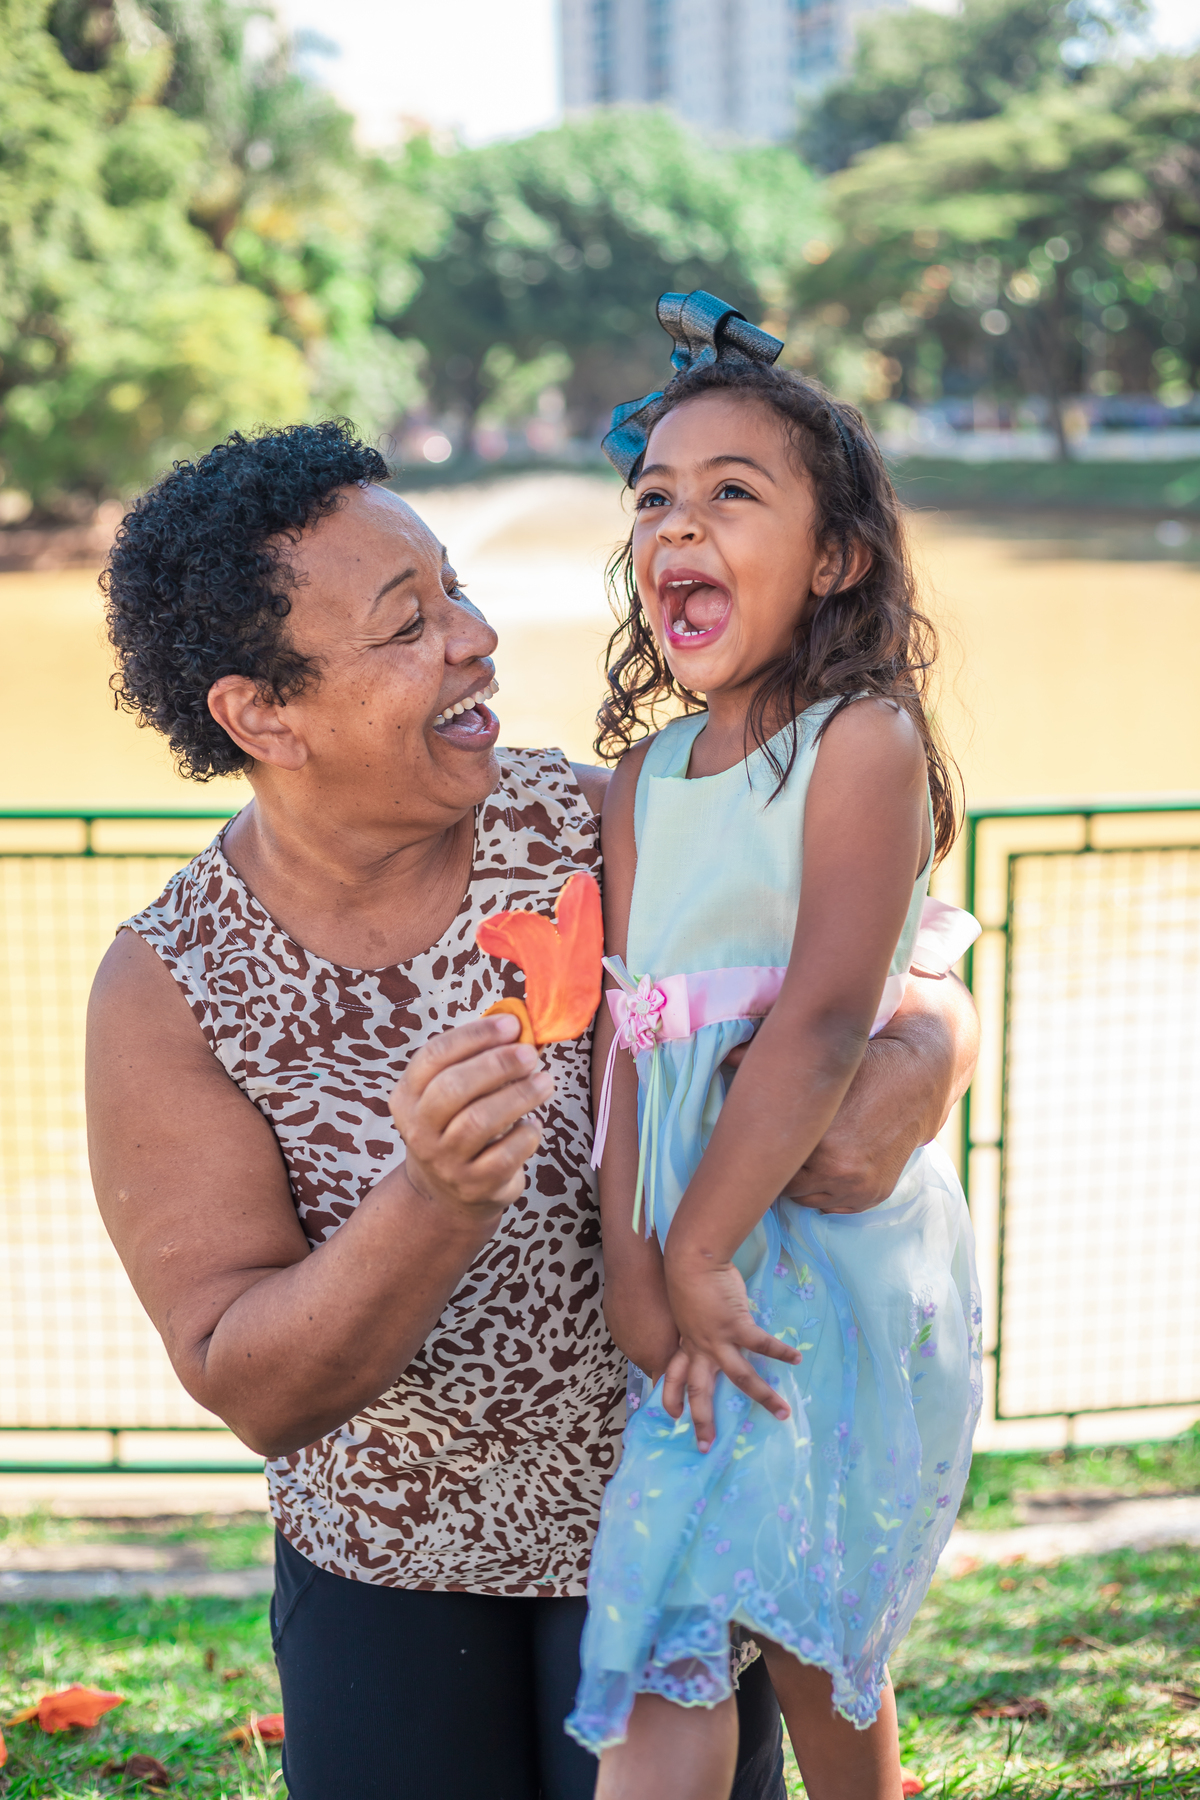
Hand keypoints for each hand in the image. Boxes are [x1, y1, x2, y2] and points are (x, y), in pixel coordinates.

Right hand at [390, 1014, 554, 1211]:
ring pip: (478, 1121)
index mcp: (408, 1096)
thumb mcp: (452, 1092)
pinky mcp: (473, 1185)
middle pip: (452, 1088)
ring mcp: (444, 1161)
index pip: (433, 1056)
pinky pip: (503, 1156)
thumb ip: (477, 1058)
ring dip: (519, 1096)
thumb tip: (518, 1021)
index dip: (474, 1035)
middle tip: (530, 1054)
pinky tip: (533, 1125)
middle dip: (497, 1065)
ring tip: (545, 1082)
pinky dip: (526, 1135)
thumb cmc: (458, 1124)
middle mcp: (419, 1129)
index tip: (512, 1024)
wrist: (447, 1192)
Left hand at [661, 1252, 800, 1452]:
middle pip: (699, 1391)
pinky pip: (762, 1344)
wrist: (692, 1259)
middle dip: (702, 1420)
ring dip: (763, 1397)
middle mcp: (699, 1348)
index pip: (672, 1377)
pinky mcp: (736, 1325)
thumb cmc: (690, 1278)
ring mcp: (718, 1339)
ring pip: (740, 1377)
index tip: (672, 1416)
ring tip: (783, 1412)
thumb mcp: (687, 1308)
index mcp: (686, 1343)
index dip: (670, 1397)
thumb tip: (707, 1325)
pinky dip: (780, 1352)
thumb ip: (696, 1322)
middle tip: (706, 1446)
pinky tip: (796, 1359)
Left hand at [723, 973, 976, 1213]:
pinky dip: (824, 1190)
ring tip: (803, 1154)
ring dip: (800, 1181)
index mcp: (818, 1139)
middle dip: (779, 1167)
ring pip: (805, 1199)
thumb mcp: (819, 1063)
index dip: (760, 1150)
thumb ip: (767, 1060)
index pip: (766, 1161)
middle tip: (777, 1146)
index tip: (756, 1140)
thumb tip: (725, 1055)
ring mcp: (856, 1188)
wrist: (918, 1080)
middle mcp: (837, 1170)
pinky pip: (832, 1206)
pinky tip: (824, 1165)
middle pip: (784, 1183)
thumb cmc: (862, 1066)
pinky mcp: (872, 1196)